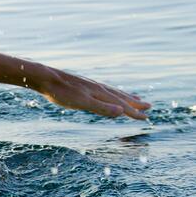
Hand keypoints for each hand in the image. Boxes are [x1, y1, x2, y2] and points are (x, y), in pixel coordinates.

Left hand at [35, 66, 150, 119]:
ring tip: (136, 98)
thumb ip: (101, 108)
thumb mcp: (82, 103)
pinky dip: (113, 93)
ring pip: (114, 92)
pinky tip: (109, 94)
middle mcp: (99, 88)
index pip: (122, 105)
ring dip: (126, 97)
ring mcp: (92, 86)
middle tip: (149, 106)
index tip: (146, 118)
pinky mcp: (84, 86)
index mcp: (101, 94)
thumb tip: (122, 112)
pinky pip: (104, 90)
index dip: (134, 113)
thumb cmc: (62, 93)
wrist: (46, 78)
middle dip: (135, 103)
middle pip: (121, 97)